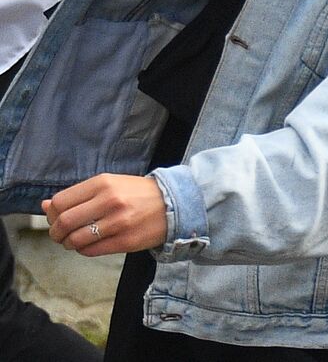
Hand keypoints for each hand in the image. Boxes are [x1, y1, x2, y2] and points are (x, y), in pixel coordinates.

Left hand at [41, 174, 167, 256]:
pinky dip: (84, 250)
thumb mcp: (110, 185)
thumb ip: (78, 195)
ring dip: (69, 244)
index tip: (56, 219)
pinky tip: (90, 244)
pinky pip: (91, 251)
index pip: (61, 202)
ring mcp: (118, 222)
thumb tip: (45, 206)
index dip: (52, 214)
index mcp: (103, 183)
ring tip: (75, 241)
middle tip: (60, 235)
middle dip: (56, 233)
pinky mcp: (125, 241)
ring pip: (75, 240)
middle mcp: (109, 201)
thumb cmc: (138, 193)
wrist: (174, 203)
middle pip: (64, 222)